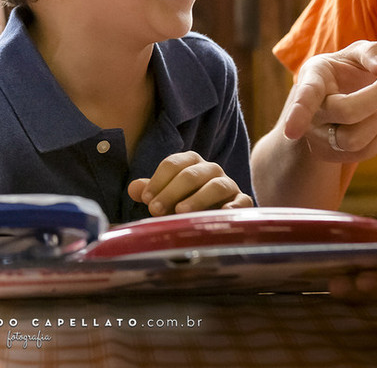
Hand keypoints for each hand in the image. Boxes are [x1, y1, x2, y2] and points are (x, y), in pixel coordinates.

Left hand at [127, 151, 254, 215]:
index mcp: (190, 162)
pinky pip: (240, 202)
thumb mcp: (167, 195)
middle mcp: (211, 169)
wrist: (217, 213)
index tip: (146, 199)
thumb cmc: (186, 201)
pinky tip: (219, 215)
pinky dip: (231, 207)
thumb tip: (133, 188)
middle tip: (155, 209)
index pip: (173, 164)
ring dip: (197, 199)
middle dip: (171, 191)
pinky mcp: (243, 201)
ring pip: (215, 186)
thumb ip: (151, 191)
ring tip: (180, 212)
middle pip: (190, 174)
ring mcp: (228, 184)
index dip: (157, 180)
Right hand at [280, 40, 376, 161]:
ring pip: (355, 140)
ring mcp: (318, 136)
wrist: (336, 96)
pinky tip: (376, 120)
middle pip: (347, 112)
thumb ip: (375, 53)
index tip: (291, 132)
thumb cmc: (347, 71)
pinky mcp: (331, 154)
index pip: (305, 97)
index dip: (299, 113)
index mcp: (312, 78)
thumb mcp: (358, 53)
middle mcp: (310, 111)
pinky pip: (366, 152)